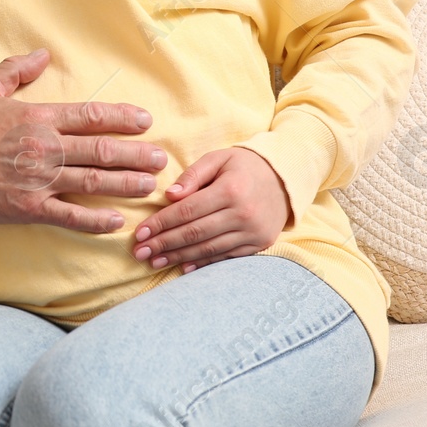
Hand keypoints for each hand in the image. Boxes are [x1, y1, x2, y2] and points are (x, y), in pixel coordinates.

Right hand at [0, 49, 164, 233]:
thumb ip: (16, 70)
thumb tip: (42, 53)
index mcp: (37, 118)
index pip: (91, 115)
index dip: (122, 117)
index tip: (144, 121)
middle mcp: (44, 148)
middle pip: (101, 150)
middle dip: (136, 154)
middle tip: (160, 158)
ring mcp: (38, 180)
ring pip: (93, 181)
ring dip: (126, 183)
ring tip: (150, 185)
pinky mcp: (29, 208)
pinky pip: (70, 216)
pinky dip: (96, 219)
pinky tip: (117, 220)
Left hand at [131, 146, 288, 271]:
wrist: (286, 179)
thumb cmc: (244, 166)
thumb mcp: (219, 158)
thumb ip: (193, 174)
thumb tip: (169, 196)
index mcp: (230, 190)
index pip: (187, 211)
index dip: (161, 223)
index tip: (140, 233)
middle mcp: (243, 214)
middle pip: (194, 233)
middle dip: (163, 244)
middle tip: (140, 252)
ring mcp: (253, 233)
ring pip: (207, 249)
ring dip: (178, 257)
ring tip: (154, 261)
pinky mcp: (259, 244)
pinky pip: (225, 257)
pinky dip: (202, 264)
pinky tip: (182, 268)